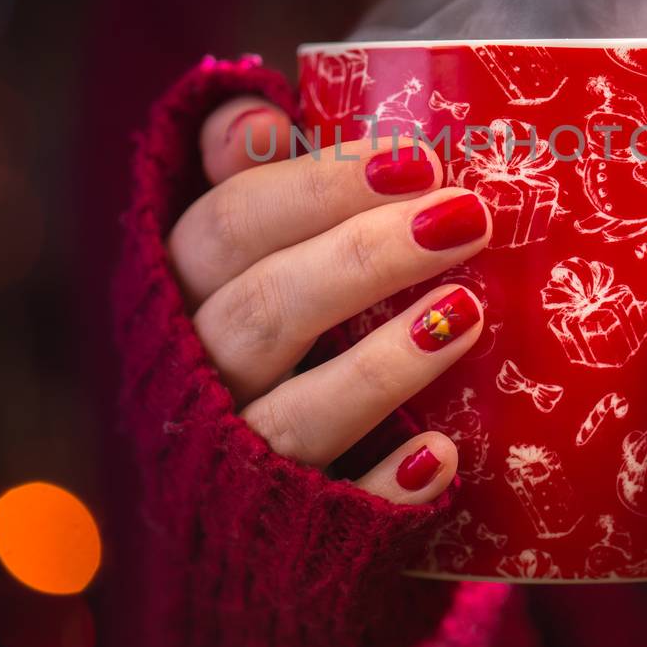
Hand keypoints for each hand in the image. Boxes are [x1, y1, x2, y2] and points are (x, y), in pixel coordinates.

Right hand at [166, 96, 491, 503]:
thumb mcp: (245, 254)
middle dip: (363, 257)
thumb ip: (248, 180)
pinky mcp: (290, 532)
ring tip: (465, 314)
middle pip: (261, 309)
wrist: (250, 504)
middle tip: (465, 216)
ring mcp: (239, 460)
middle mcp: (195, 377)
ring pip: (291, 415)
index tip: (417, 157)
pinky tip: (441, 453)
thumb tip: (251, 114)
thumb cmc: (266, 335)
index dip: (317, 185)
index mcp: (180, 294)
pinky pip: (334, 511)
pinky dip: (383, 484)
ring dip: (380, 365)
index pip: (229, 225)